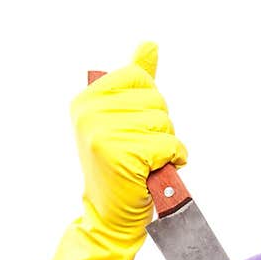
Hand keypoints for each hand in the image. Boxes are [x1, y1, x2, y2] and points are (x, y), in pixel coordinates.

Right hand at [69, 40, 187, 239]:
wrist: (109, 215)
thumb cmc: (120, 167)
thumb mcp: (122, 118)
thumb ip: (134, 82)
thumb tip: (150, 45)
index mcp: (87, 98)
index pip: (139, 78)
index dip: (150, 104)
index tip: (136, 127)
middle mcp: (90, 112)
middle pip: (155, 100)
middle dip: (160, 127)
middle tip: (142, 150)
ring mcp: (103, 133)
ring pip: (164, 123)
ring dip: (166, 146)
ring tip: (147, 162)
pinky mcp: (122, 155)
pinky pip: (169, 145)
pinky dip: (172, 160)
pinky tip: (156, 171)